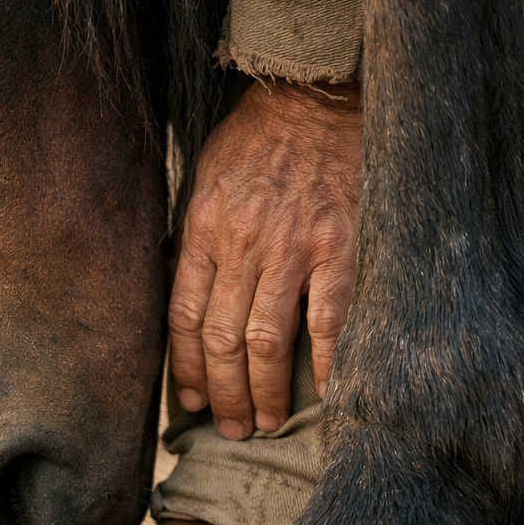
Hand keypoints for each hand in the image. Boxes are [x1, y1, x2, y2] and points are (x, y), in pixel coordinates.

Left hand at [168, 79, 361, 439]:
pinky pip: (329, 321)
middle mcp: (241, 246)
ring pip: (267, 342)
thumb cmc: (255, 142)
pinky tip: (325, 397)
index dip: (186, 371)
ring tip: (266, 422)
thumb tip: (184, 300)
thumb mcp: (204, 183)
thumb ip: (194, 243)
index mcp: (202, 231)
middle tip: (232, 429)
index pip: (184, 320)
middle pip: (222, 342)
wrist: (315, 95)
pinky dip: (326, 365)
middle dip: (224, 395)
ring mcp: (292, 249)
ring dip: (265, 392)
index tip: (192, 404)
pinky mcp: (339, 248)